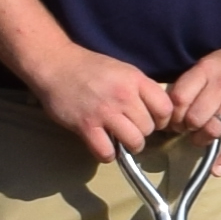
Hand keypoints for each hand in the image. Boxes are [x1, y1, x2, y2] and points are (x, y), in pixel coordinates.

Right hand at [31, 42, 178, 160]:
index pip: (165, 108)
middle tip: (130, 128)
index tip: (152, 120)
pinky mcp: (85, 125)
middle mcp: (123, 96)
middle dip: (142, 132)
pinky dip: (107, 154)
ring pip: (134, 141)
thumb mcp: (123, 70)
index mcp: (135, 80)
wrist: (55, 64)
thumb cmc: (90, 67)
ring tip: (121, 141)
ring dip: (129, 145)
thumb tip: (156, 111)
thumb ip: (140, 88)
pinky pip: (106, 151)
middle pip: (149, 128)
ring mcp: (104, 112)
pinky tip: (104, 146)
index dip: (162, 119)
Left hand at [165, 39, 220, 143]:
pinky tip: (217, 170)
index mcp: (206, 71)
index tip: (173, 121)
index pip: (179, 98)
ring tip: (201, 138)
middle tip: (188, 129)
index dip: (172, 114)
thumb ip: (192, 83)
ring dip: (202, 139)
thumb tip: (172, 109)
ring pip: (212, 129)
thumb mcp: (209, 63)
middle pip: (194, 117)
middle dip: (187, 128)